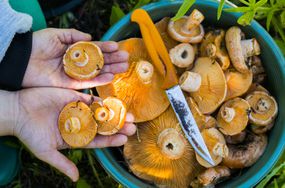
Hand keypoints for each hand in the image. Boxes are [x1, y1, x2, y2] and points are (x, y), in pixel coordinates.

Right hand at [13, 87, 135, 181]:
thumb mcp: (46, 151)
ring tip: (129, 114)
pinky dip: (102, 101)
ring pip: (101, 113)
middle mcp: (80, 124)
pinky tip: (114, 102)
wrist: (18, 111)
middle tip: (132, 126)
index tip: (123, 140)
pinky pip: (92, 100)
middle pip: (103, 126)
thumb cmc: (30, 133)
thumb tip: (75, 179)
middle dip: (117, 127)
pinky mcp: (75, 98)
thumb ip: (62, 163)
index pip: (97, 140)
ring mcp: (79, 111)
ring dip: (115, 113)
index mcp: (75, 138)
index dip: (110, 140)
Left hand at [22, 28, 128, 88]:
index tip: (117, 47)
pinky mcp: (70, 84)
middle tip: (126, 59)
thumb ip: (74, 35)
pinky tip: (111, 77)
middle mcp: (77, 63)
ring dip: (110, 70)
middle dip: (113, 60)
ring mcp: (74, 74)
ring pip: (96, 73)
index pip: (94, 49)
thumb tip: (91, 37)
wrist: (22, 60)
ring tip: (123, 68)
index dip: (106, 48)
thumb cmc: (37, 45)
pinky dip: (99, 81)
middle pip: (98, 62)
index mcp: (74, 50)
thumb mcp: (56, 34)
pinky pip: (88, 83)